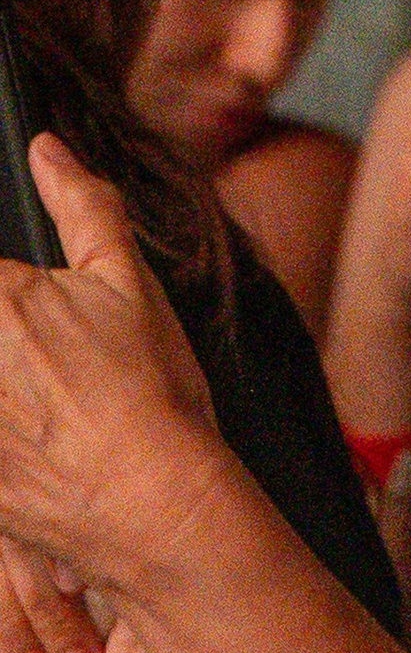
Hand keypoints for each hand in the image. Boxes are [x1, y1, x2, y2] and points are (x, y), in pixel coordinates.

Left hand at [0, 141, 223, 608]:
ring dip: (2, 387)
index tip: (32, 326)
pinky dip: (2, 430)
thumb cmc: (150, 391)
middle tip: (43, 366)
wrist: (153, 504)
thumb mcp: (128, 283)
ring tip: (38, 401)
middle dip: (9, 350)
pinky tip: (29, 438)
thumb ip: (82, 206)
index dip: (6, 293)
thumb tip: (45, 148)